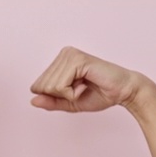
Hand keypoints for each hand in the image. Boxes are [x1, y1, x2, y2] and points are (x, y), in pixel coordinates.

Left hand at [29, 47, 149, 112]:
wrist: (123, 91)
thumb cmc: (100, 94)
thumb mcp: (70, 103)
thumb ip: (51, 102)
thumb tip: (32, 101)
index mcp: (59, 61)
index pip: (37, 86)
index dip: (55, 97)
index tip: (75, 90)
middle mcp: (63, 54)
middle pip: (42, 87)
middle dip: (61, 96)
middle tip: (81, 88)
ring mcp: (69, 55)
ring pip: (50, 87)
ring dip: (68, 95)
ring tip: (84, 85)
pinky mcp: (77, 60)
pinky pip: (60, 86)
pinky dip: (73, 93)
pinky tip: (86, 84)